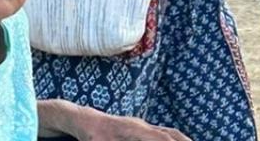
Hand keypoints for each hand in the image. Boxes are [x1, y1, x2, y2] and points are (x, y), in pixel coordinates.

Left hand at [73, 110, 191, 140]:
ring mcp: (142, 124)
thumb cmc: (92, 135)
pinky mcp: (141, 127)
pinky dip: (175, 139)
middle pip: (171, 134)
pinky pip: (163, 132)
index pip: (161, 139)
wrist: (84, 120)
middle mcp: (141, 125)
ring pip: (170, 132)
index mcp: (134, 130)